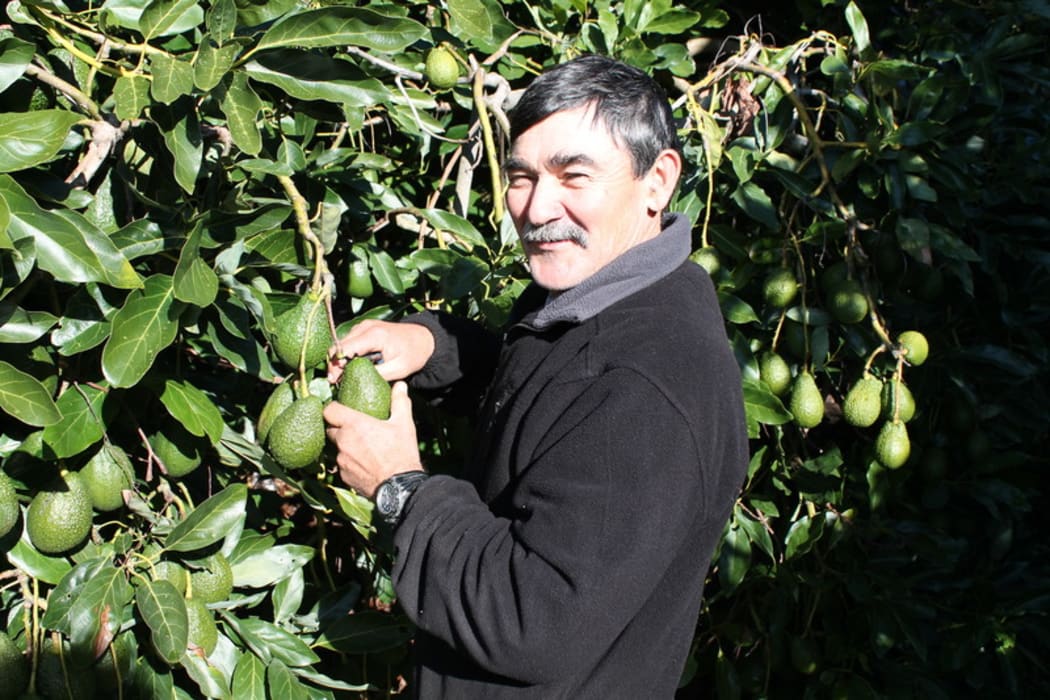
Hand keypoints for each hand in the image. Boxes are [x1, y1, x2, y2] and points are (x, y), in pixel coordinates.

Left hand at [324, 381, 422, 498]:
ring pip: (336, 448)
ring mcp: (341, 460)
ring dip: (345, 446)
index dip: (333, 408)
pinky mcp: (343, 476)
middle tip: (355, 428)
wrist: (399, 487)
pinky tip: (363, 464)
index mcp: (354, 425)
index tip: (342, 409)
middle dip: (339, 427)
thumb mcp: (404, 424)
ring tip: (361, 448)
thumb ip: (399, 402)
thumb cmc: (401, 453)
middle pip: (330, 429)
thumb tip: (400, 385)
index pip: (329, 410)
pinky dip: (349, 462)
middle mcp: (343, 441)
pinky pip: (341, 465)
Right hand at [328, 320, 434, 383]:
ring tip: (341, 377)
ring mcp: (363, 326)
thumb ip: (377, 374)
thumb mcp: (398, 369)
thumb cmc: (414, 353)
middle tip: (334, 382)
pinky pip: (348, 341)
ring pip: (341, 343)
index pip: (343, 349)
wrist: (424, 338)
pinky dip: (346, 354)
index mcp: (374, 335)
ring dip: (339, 359)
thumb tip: (356, 381)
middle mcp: (365, 327)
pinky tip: (349, 368)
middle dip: (334, 364)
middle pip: (338, 345)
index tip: (334, 381)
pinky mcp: (364, 329)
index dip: (335, 365)